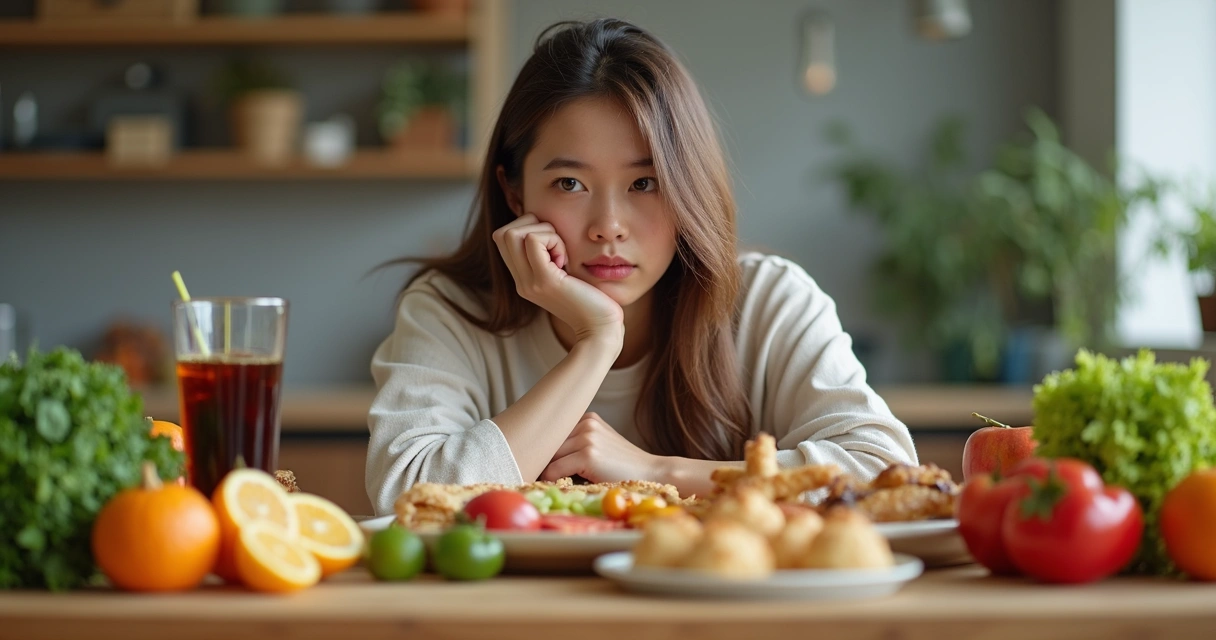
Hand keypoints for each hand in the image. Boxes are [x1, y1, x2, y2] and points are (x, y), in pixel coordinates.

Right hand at [492, 214, 623, 342]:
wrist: (600, 330)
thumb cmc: (592, 300)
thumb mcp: (565, 275)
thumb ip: (552, 258)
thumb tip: (549, 229)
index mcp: (524, 279)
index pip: (503, 238)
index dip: (528, 229)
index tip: (553, 247)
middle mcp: (521, 281)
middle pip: (502, 233)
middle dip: (532, 225)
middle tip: (557, 245)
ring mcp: (529, 282)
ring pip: (513, 234)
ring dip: (544, 233)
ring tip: (562, 255)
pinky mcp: (544, 280)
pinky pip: (534, 241)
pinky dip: (554, 240)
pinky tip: (567, 261)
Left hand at [541, 412, 661, 482]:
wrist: (652, 471)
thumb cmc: (624, 465)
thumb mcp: (601, 444)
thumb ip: (577, 443)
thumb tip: (542, 455)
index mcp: (587, 418)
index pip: (552, 432)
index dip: (542, 448)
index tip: (531, 457)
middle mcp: (586, 423)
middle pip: (548, 443)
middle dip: (540, 459)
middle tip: (531, 471)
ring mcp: (587, 438)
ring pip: (549, 457)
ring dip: (544, 471)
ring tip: (540, 481)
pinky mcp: (588, 455)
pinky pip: (555, 470)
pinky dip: (550, 480)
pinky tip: (552, 486)